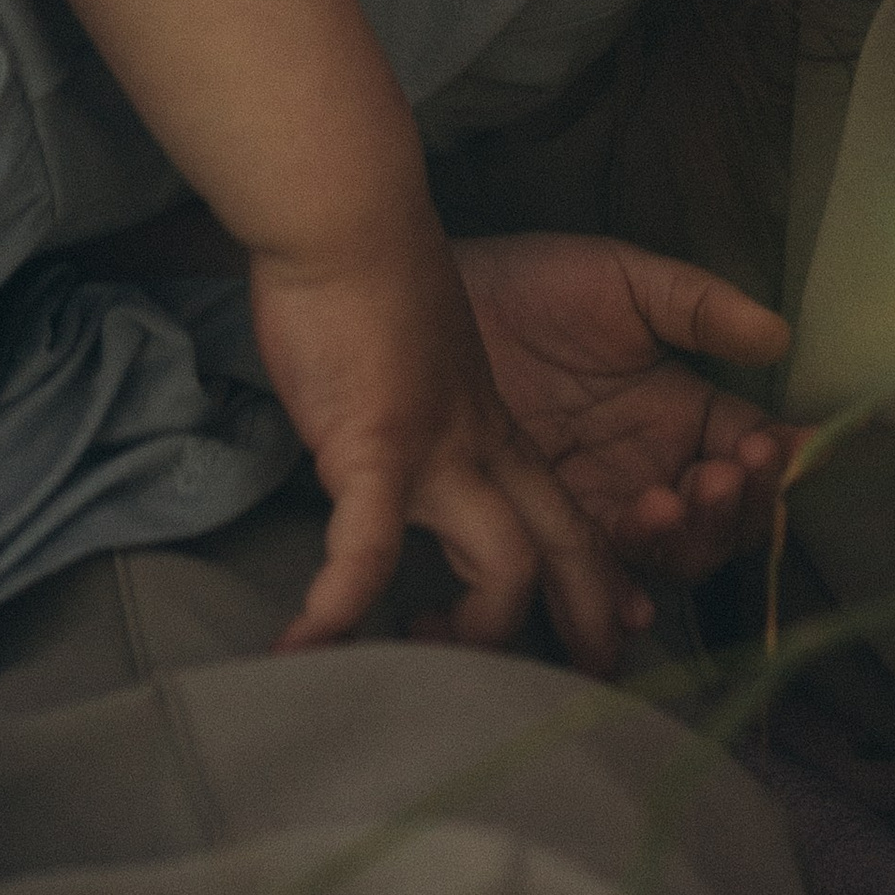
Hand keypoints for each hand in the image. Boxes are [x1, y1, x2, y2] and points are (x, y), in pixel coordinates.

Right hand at [249, 209, 647, 674]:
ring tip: (411, 669)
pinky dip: (341, 604)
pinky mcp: (376, 444)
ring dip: (474, 633)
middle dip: (579, 621)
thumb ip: (426, 404)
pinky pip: (370, 549)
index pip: (565, 514)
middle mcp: (481, 444)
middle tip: (569, 684)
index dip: (590, 580)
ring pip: (502, 566)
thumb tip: (406, 442)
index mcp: (492, 422)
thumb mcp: (420, 347)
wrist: (345, 210)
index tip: (592, 636)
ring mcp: (436, 448)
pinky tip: (302, 648)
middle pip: (560, 548)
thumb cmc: (369, 271)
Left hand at [456, 232, 797, 584]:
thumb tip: (778, 335)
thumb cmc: (537, 287)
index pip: (751, 454)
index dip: (773, 462)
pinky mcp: (548, 532)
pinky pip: (593, 580)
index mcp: (686, 414)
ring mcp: (606, 506)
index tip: (767, 448)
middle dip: (728, 510)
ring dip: (679, 544)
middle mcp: (656, 470)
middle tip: (712, 479)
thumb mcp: (626, 281)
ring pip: (669, 557)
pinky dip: (617, 596)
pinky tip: (624, 599)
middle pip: (721, 521)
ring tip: (660, 508)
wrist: (444, 305)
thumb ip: (698, 306)